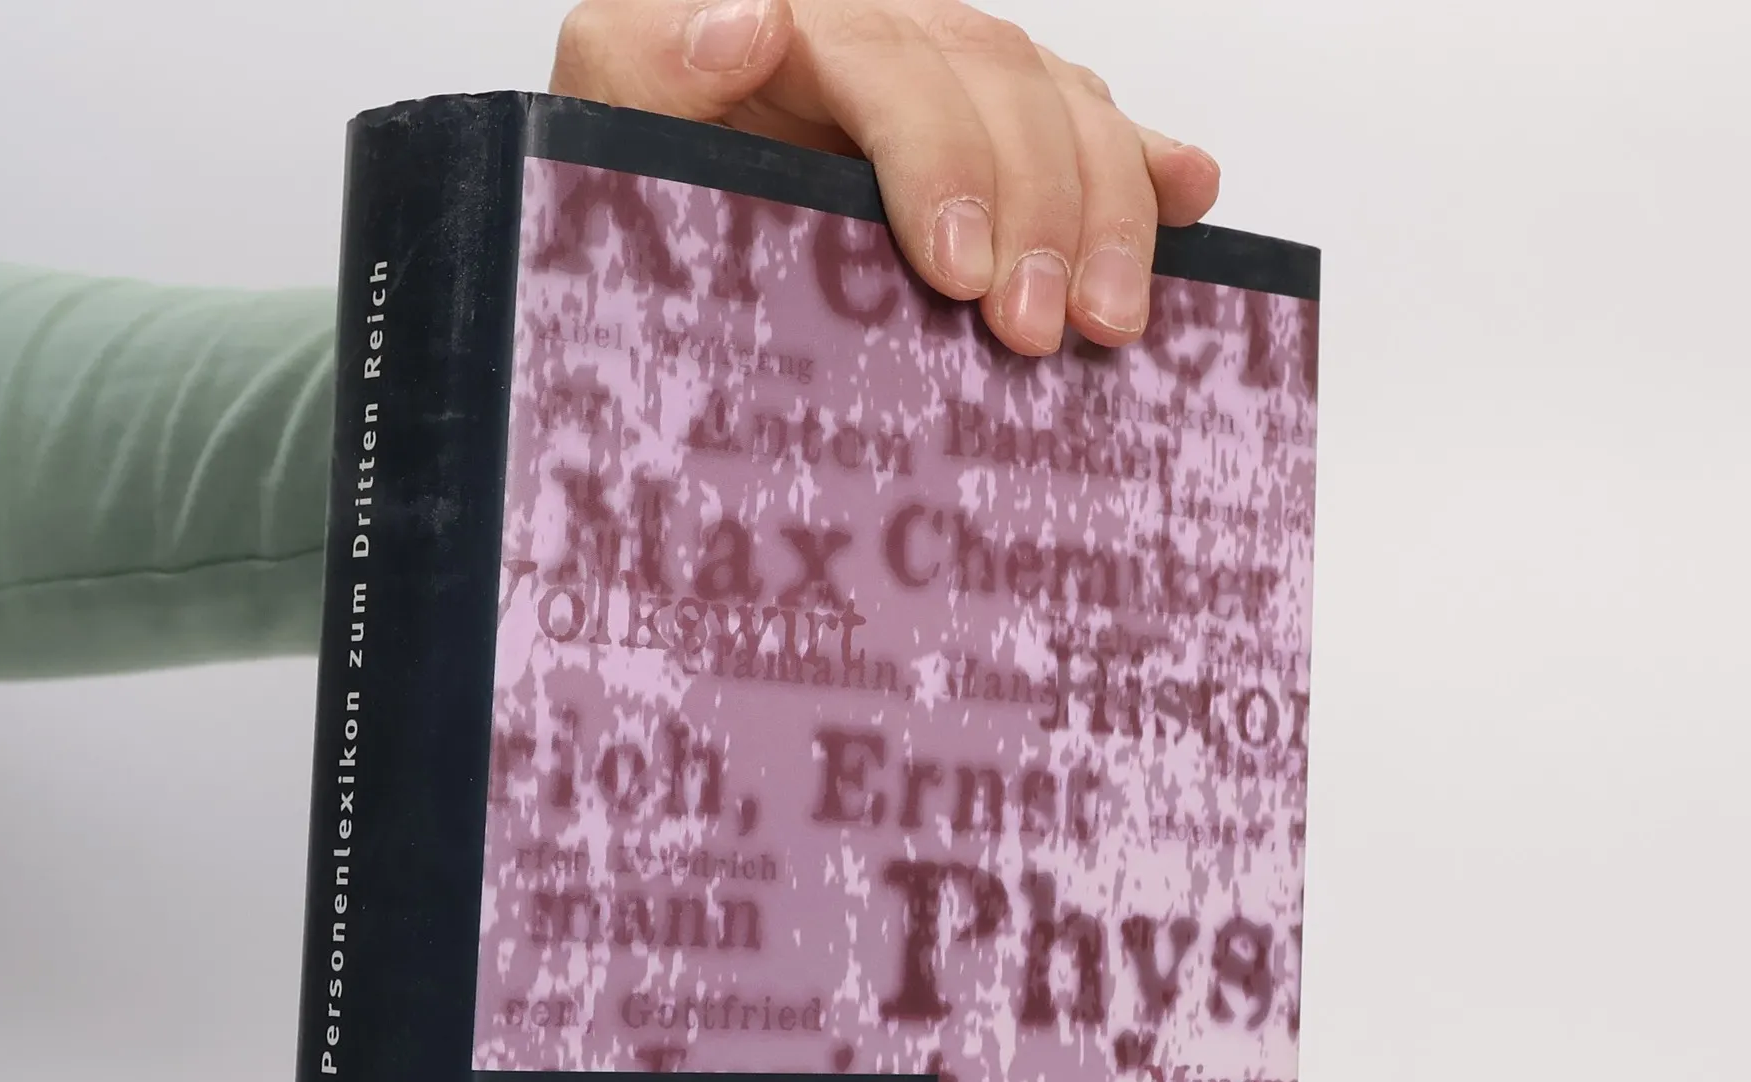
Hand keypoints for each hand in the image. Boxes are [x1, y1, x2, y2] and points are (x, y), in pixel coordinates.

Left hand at [550, 0, 1219, 353]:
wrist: (650, 243)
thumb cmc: (627, 188)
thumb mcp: (604, 118)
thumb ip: (643, 58)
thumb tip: (747, 21)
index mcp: (805, 29)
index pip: (896, 60)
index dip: (941, 158)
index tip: (955, 272)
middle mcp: (892, 42)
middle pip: (1005, 84)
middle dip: (1037, 211)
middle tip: (1032, 335)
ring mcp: (954, 92)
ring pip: (1065, 109)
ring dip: (1106, 213)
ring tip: (1109, 321)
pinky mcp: (996, 149)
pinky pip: (1093, 132)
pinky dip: (1147, 168)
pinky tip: (1192, 195)